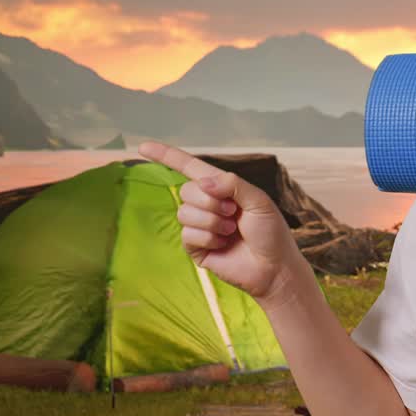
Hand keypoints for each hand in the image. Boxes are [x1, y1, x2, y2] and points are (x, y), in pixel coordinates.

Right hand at [138, 140, 299, 300]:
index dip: (167, 156)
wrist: (273, 267)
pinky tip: (224, 244)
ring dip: (211, 221)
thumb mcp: (258, 200)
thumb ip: (233, 184)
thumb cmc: (270, 232)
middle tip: (233, 213)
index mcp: (222, 187)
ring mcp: (200, 226)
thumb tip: (203, 182)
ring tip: (231, 230)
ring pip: (184, 213)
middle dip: (210, 201)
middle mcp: (207, 204)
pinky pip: (187, 235)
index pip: (190, 167)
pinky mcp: (195, 247)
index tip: (143, 147)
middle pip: (186, 191)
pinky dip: (208, 238)